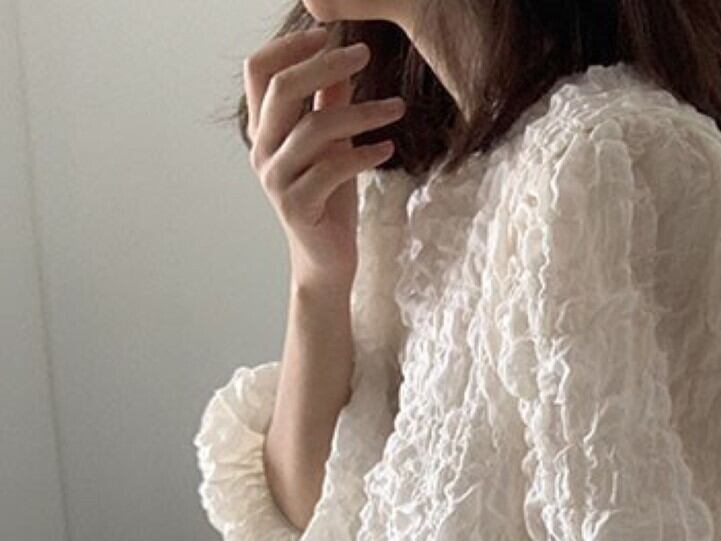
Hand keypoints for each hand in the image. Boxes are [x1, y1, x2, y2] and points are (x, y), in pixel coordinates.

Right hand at [242, 26, 407, 288]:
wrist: (327, 261)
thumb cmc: (330, 202)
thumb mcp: (333, 147)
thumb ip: (331, 106)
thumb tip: (343, 62)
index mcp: (264, 131)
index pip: (259, 72)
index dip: (290, 47)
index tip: (327, 35)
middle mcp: (262, 151)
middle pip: (284, 89)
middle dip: (326, 65)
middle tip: (366, 55)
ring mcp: (276, 180)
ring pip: (315, 128)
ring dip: (362, 112)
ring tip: (397, 108)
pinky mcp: (298, 205)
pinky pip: (332, 168)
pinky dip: (365, 154)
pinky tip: (388, 148)